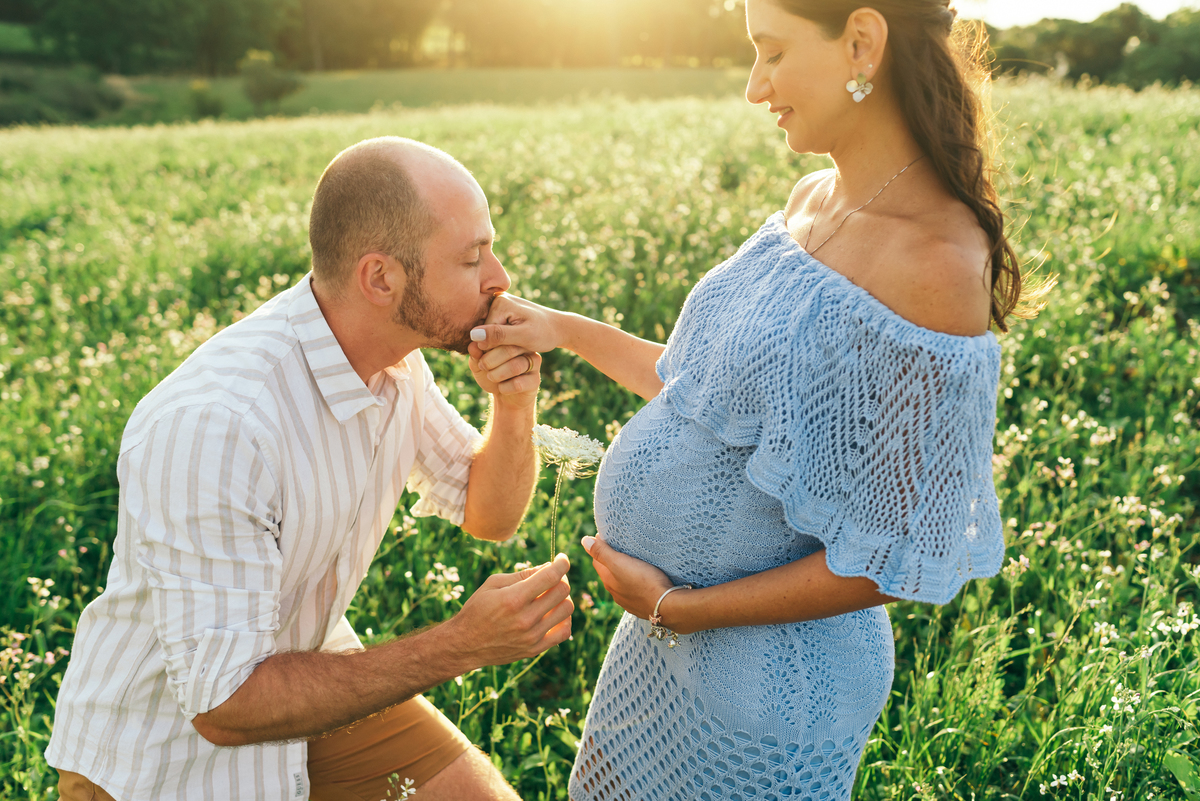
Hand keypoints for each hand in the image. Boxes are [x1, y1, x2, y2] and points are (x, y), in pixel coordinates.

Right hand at [444, 554, 573, 669]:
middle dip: (562, 578)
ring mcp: (532, 636)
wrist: (465, 644)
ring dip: (563, 598)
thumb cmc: (477, 609)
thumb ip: (522, 574)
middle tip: (553, 577)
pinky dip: (564, 620)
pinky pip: (564, 632)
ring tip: (551, 595)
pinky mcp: (534, 649)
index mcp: (513, 599)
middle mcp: (525, 619)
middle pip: (563, 591)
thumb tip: (548, 567)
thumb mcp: (493, 583)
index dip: (562, 563)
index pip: (551, 576)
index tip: (562, 559)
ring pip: (567, 610)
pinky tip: (553, 614)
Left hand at [467, 342, 540, 408]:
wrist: (505, 396)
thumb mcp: (479, 364)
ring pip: (515, 366)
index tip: (479, 353)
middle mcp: (527, 347)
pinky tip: (502, 388)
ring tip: (491, 377)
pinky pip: (518, 383)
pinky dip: (505, 388)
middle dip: (490, 360)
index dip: (487, 344)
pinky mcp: (535, 380)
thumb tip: (473, 345)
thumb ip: (476, 354)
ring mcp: (533, 363)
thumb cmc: (492, 373)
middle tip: (482, 366)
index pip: (502, 335)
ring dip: (497, 374)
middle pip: (510, 349)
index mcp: (513, 337)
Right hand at [470, 293, 566, 354]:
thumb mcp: (524, 337)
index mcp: (499, 303)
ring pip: (488, 335)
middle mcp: (496, 300)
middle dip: (499, 346)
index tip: (517, 349)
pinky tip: (516, 341)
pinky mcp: (501, 311)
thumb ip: (499, 336)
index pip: (484, 335)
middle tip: (520, 348)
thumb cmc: (545, 333)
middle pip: (484, 334)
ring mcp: (498, 305)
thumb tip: (473, 335)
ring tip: (520, 345)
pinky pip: (494, 331)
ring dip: (501, 345)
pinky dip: (503, 340)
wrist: (558, 327)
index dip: (497, 349)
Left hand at [581, 535, 672, 620]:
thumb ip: (602, 552)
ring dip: (624, 571)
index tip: (609, 536)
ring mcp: (628, 601)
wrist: (666, 606)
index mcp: (608, 580)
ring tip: (634, 559)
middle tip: (621, 544)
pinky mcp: (641, 605)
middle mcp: (615, 592)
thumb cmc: (644, 581)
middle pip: (609, 571)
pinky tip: (643, 577)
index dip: (600, 547)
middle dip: (612, 558)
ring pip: (621, 581)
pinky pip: (634, 590)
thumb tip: (584, 541)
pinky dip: (634, 582)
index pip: (597, 560)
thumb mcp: (620, 562)